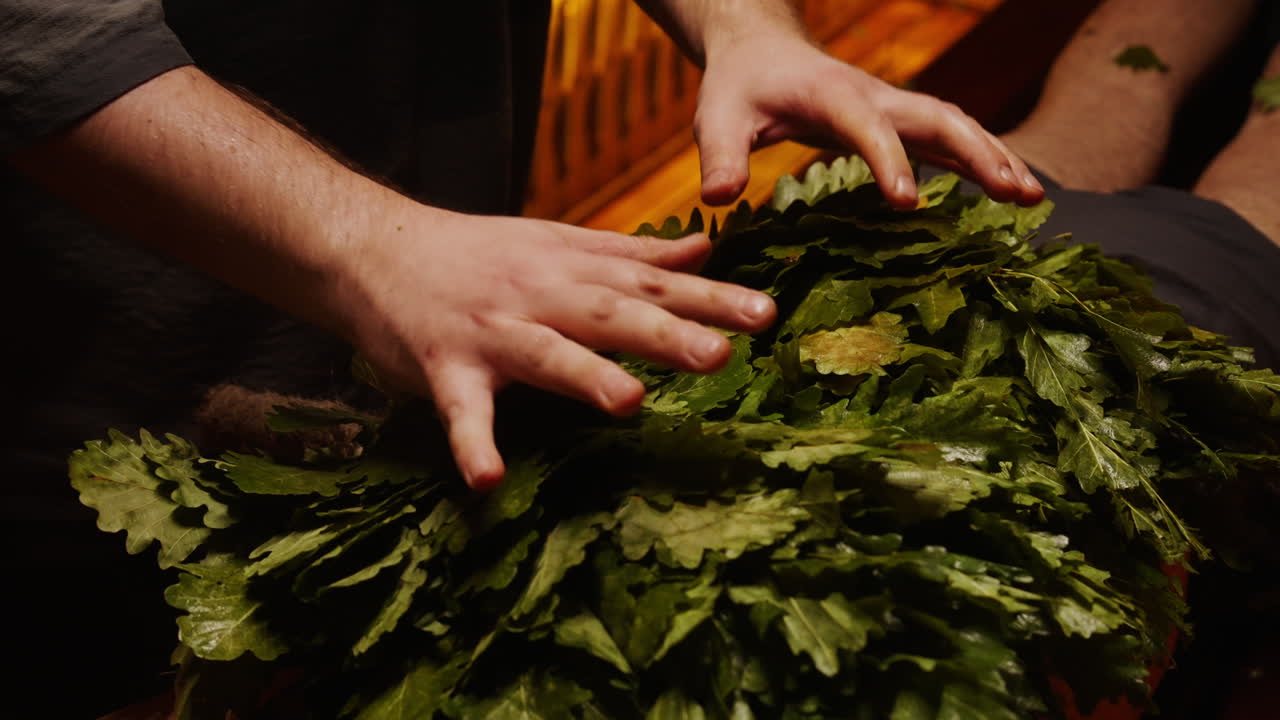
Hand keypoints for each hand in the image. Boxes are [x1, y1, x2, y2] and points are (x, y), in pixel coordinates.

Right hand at [342, 208, 776, 489]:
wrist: (374, 249)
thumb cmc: (476, 252)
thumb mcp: (557, 241)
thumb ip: (630, 253)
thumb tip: (703, 249)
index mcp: (571, 269)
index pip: (649, 282)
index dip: (707, 298)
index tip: (764, 314)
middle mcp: (539, 296)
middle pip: (608, 313)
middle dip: (665, 333)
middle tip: (721, 353)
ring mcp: (491, 331)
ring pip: (544, 353)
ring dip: (583, 375)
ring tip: (629, 401)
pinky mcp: (443, 367)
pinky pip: (461, 411)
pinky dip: (472, 444)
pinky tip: (487, 481)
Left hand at [694, 30, 1044, 208]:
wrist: (760, 52)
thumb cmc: (738, 88)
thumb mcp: (716, 120)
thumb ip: (719, 156)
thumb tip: (719, 198)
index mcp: (830, 96)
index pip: (867, 128)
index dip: (889, 162)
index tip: (908, 203)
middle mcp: (874, 96)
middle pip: (937, 118)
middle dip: (978, 153)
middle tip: (1016, 194)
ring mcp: (891, 107)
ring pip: (954, 125)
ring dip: (995, 156)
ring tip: (1032, 198)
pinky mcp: (897, 120)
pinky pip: (948, 136)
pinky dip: (982, 158)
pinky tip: (1010, 190)